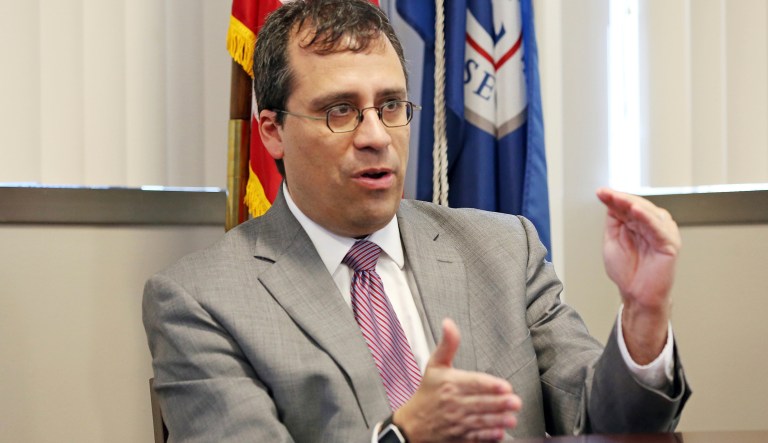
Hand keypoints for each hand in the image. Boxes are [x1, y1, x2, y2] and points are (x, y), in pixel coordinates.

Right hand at [393, 319, 521, 442]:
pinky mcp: (459, 437)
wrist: (411, 424)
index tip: (505, 386)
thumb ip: (447, 344)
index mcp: (449, 384)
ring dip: (497, 420)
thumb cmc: (427, 393)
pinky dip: (487, 436)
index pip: (473, 383)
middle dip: (499, 403)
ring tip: (511, 418)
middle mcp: (453, 403)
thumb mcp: (434, 365)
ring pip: (480, 421)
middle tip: (515, 402)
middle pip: (480, 403)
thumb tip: (449, 323)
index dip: (490, 385)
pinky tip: (499, 434)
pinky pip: (475, 437)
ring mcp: (456, 422)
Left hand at [596, 188, 680, 362]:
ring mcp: (662, 233)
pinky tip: (636, 211)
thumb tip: (610, 201)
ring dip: (632, 204)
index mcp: (638, 223)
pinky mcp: (669, 243)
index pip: (626, 206)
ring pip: (648, 213)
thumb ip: (613, 221)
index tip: (600, 192)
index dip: (613, 197)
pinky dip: (647, 218)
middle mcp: (651, 225)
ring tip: (618, 198)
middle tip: (606, 194)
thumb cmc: (626, 271)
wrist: (636, 294)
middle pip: (636, 205)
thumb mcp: (612, 240)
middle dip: (620, 198)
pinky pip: (658, 228)